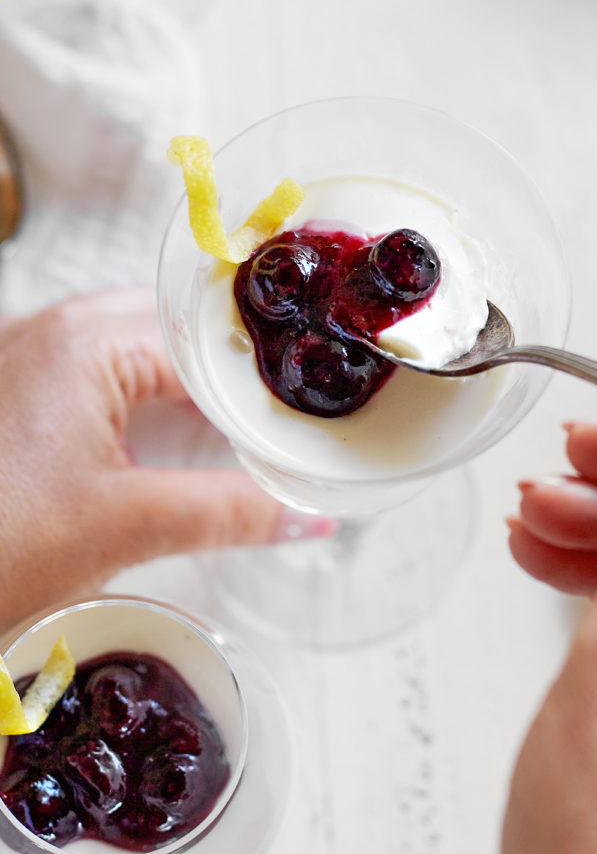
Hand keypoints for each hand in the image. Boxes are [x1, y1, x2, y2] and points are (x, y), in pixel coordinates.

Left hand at [0, 288, 323, 633]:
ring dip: (185, 380)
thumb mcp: (125, 527)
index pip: (205, 337)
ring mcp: (28, 353)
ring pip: (135, 345)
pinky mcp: (16, 388)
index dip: (260, 375)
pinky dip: (143, 393)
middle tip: (278, 418)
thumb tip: (310, 520)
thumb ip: (228, 513)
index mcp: (86, 341)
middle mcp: (55, 327)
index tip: (303, 412)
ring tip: (236, 427)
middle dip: (227, 370)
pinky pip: (99, 368)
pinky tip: (167, 434)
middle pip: (172, 327)